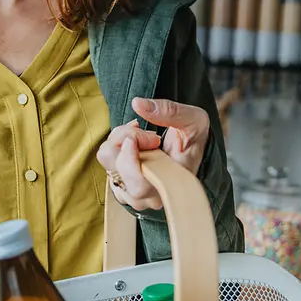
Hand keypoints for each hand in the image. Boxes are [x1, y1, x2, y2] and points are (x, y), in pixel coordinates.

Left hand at [95, 97, 209, 211]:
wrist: (191, 150)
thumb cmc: (194, 139)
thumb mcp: (194, 120)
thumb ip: (169, 111)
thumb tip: (137, 103)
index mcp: (169, 187)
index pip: (139, 185)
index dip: (131, 159)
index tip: (140, 134)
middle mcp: (147, 197)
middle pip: (115, 166)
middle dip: (128, 138)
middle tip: (150, 135)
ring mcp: (131, 192)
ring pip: (107, 158)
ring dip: (122, 139)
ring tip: (143, 137)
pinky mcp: (120, 184)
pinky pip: (105, 157)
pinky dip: (117, 144)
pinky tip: (134, 143)